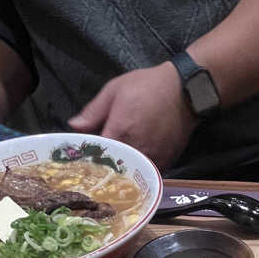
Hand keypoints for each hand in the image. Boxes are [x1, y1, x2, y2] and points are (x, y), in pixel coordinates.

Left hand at [69, 63, 196, 169]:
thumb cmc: (148, 86)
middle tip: (98, 161)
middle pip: (113, 166)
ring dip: (122, 169)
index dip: (88, 156)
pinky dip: (139, 169)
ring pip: (130, 171)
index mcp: (119, 131)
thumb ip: (93, 111)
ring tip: (116, 163)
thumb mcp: (115, 90)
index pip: (96, 154)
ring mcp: (152, 158)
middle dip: (104, 164)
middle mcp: (136, 149)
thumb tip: (73, 126)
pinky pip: (147, 172)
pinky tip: (134, 161)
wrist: (185, 91)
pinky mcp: (165, 162)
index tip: (82, 156)